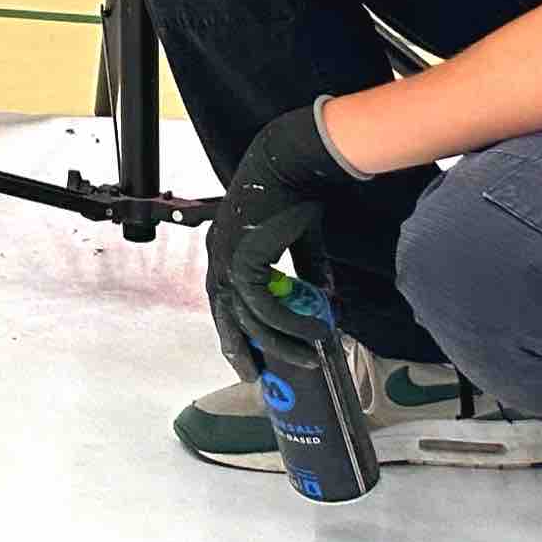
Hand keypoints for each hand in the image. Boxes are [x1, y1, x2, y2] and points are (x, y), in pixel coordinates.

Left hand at [203, 102, 356, 372]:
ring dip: (277, 342)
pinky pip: (263, 304)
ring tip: (305, 358)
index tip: (248, 355)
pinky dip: (288, 321)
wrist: (292, 164)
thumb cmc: (294, 196)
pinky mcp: (244, 258)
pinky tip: (313, 331)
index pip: (222, 300)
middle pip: (222, 315)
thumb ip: (305, 268)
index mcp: (225, 250)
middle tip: (256, 377)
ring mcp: (227, 257)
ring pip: (246, 316)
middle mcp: (218, 256)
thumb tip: (323, 295)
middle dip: (239, 348)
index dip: (233, 329)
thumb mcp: (299, 239)